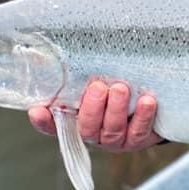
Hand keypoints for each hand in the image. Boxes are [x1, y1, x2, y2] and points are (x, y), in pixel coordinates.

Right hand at [28, 80, 163, 151]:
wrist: (151, 102)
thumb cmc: (116, 87)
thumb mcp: (98, 80)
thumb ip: (82, 74)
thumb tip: (62, 50)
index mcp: (77, 120)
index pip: (54, 125)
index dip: (45, 121)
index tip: (37, 110)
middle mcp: (95, 133)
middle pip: (87, 128)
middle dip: (92, 108)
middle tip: (98, 87)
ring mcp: (116, 139)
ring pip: (112, 130)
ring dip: (116, 109)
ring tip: (121, 88)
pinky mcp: (139, 139)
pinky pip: (140, 130)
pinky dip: (143, 116)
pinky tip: (147, 101)